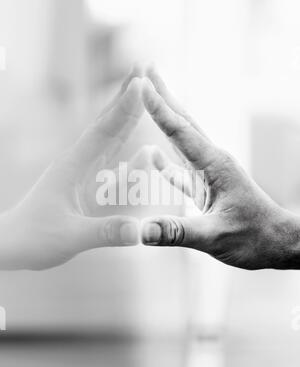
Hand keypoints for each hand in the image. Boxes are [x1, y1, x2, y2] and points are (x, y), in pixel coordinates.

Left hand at [0, 69, 143, 270]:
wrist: (15, 241)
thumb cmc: (36, 238)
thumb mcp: (71, 238)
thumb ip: (105, 232)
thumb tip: (139, 232)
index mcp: (74, 168)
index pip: (104, 132)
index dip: (124, 109)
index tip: (142, 84)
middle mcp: (78, 161)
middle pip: (106, 122)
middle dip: (126, 97)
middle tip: (145, 70)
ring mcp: (80, 166)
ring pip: (106, 132)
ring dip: (124, 109)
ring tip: (139, 88)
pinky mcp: (82, 175)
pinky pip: (105, 148)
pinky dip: (119, 131)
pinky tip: (127, 126)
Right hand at [141, 67, 299, 269]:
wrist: (275, 241)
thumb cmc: (253, 238)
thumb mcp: (214, 237)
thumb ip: (177, 231)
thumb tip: (141, 231)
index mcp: (214, 166)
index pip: (180, 132)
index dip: (159, 109)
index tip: (141, 85)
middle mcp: (212, 162)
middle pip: (182, 123)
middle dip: (163, 96)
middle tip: (145, 71)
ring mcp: (210, 173)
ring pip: (182, 140)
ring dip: (165, 118)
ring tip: (150, 100)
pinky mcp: (207, 186)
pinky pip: (182, 167)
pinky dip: (167, 159)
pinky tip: (154, 154)